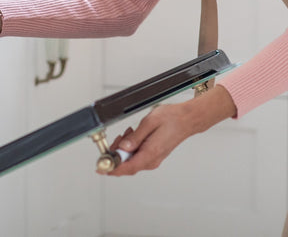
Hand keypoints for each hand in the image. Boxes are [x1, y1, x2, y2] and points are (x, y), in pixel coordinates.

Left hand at [102, 85, 236, 175]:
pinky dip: (130, 148)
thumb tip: (122, 148)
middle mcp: (152, 160)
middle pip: (126, 166)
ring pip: (130, 161)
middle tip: (117, 138)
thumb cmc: (172, 119)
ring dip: (124, 149)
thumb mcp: (149, 122)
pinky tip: (133, 135)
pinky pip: (136, 156)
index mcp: (151, 153)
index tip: (100, 167)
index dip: (111, 169)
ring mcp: (153, 159)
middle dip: (116, 154)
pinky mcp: (153, 155)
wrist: (187, 119)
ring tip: (129, 132)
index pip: (127, 168)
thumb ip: (135, 137)